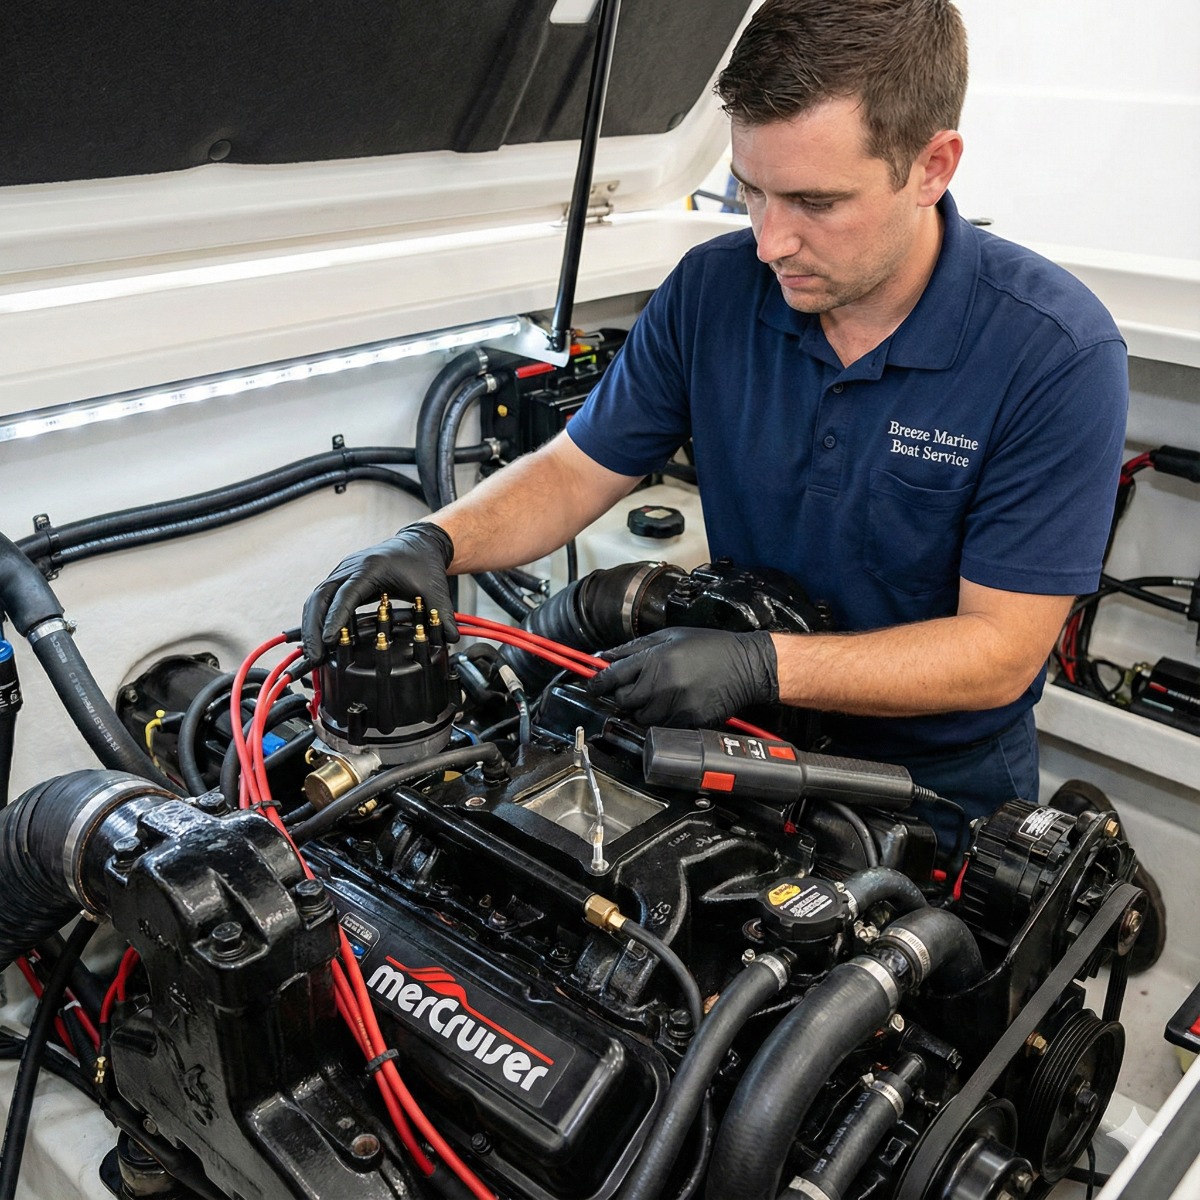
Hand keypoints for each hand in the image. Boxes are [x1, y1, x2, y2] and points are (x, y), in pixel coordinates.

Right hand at [302, 522, 457, 662]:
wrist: (419, 543)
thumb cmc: (423, 562)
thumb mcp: (434, 588)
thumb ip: (442, 612)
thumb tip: (451, 637)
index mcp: (370, 567)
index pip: (346, 594)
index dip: (336, 618)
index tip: (329, 640)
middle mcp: (350, 567)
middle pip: (320, 596)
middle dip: (314, 627)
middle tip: (315, 654)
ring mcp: (343, 572)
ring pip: (316, 598)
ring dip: (311, 625)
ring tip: (313, 653)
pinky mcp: (342, 580)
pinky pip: (322, 599)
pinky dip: (317, 619)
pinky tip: (318, 640)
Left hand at [586, 627, 777, 726]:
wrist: (746, 666)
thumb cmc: (711, 647)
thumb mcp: (670, 636)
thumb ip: (634, 647)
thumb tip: (604, 656)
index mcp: (655, 659)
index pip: (612, 676)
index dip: (598, 683)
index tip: (593, 687)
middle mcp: (662, 684)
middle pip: (623, 700)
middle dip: (623, 696)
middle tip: (634, 688)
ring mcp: (675, 706)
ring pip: (641, 717)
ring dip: (643, 709)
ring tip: (660, 695)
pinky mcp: (688, 722)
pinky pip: (662, 727)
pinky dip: (662, 720)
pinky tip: (675, 705)